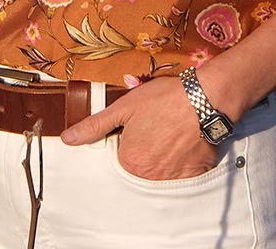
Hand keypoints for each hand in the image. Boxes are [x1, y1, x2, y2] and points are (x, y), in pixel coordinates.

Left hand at [58, 76, 221, 179]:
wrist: (207, 97)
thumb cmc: (167, 98)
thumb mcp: (125, 106)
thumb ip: (95, 125)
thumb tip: (68, 138)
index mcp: (129, 161)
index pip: (122, 155)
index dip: (130, 137)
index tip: (141, 124)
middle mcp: (149, 175)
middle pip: (141, 164)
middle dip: (147, 147)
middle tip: (159, 125)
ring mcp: (173, 176)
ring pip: (162, 168)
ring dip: (165, 154)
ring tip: (173, 130)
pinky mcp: (195, 174)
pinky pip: (183, 171)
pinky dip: (184, 159)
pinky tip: (186, 140)